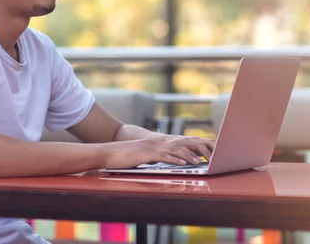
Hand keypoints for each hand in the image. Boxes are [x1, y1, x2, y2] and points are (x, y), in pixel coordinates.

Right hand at [100, 136, 214, 168]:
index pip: (174, 146)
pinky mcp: (146, 154)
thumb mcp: (138, 158)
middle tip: (203, 157)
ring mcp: (151, 148)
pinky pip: (164, 157)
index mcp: (154, 145)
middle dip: (192, 151)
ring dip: (187, 156)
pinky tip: (183, 164)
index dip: (187, 149)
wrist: (107, 153)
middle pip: (178, 146)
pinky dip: (175, 160)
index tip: (198, 154)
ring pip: (174, 151)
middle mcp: (154, 144)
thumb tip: (158, 165)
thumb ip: (149, 160)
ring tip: (198, 162)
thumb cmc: (121, 158)